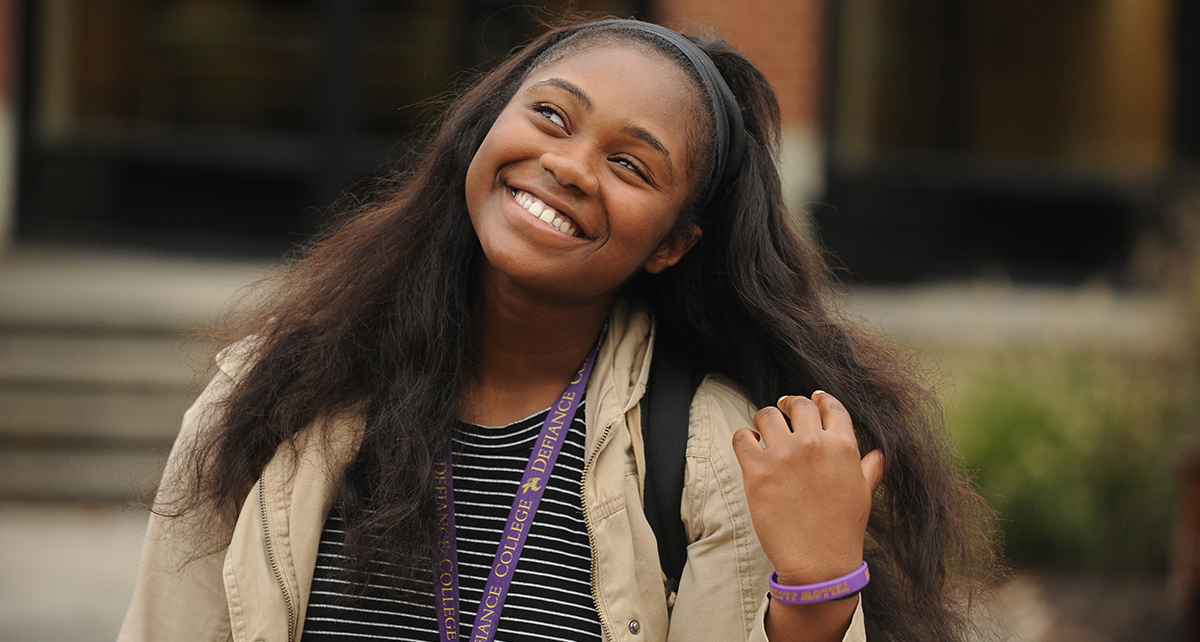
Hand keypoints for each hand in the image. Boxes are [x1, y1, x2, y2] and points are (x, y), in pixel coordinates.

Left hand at [732, 392, 884, 585]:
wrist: (819, 563)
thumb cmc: (842, 531)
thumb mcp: (863, 495)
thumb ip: (870, 469)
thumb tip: (879, 454)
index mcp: (844, 446)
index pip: (831, 406)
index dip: (820, 399)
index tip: (812, 398)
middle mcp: (815, 444)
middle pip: (798, 405)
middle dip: (789, 404)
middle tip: (782, 408)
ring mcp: (784, 454)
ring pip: (766, 415)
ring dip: (764, 419)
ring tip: (762, 429)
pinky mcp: (758, 470)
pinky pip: (742, 437)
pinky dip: (744, 437)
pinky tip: (748, 445)